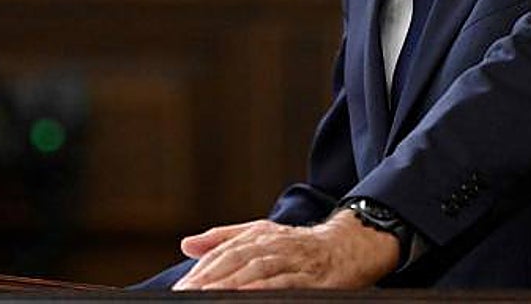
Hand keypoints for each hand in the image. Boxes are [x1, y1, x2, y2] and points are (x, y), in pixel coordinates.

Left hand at [172, 212, 399, 289]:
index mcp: (258, 235)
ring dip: (231, 283)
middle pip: (236, 259)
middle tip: (186, 293)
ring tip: (208, 295)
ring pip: (257, 269)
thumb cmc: (301, 245)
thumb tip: (187, 244)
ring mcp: (294, 260)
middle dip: (209, 278)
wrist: (349, 246)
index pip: (224, 251)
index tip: (181, 287)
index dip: (202, 269)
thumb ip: (224, 239)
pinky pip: (287, 282)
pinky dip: (267, 288)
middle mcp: (274, 244)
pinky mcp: (313, 277)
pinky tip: (249, 295)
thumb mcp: (262, 235)